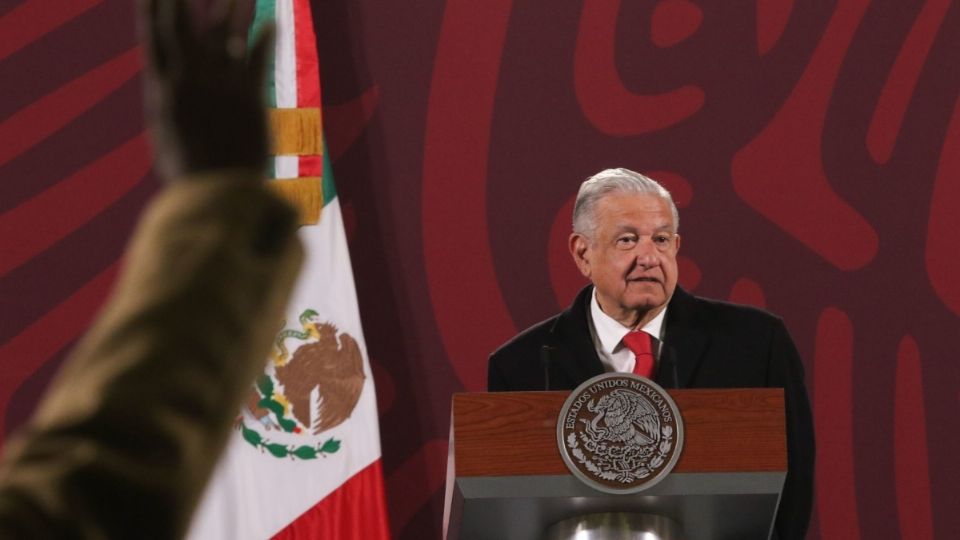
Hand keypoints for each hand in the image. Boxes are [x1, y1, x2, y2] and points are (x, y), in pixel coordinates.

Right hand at [142, 0, 273, 177]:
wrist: (218, 195)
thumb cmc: (190, 174)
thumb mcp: (168, 138)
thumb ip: (168, 108)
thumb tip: (166, 90)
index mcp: (163, 93)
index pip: (153, 40)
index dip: (152, 11)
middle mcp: (189, 83)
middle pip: (183, 28)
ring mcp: (219, 88)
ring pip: (225, 37)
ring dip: (233, 10)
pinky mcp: (249, 99)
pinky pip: (258, 60)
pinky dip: (265, 40)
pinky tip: (272, 23)